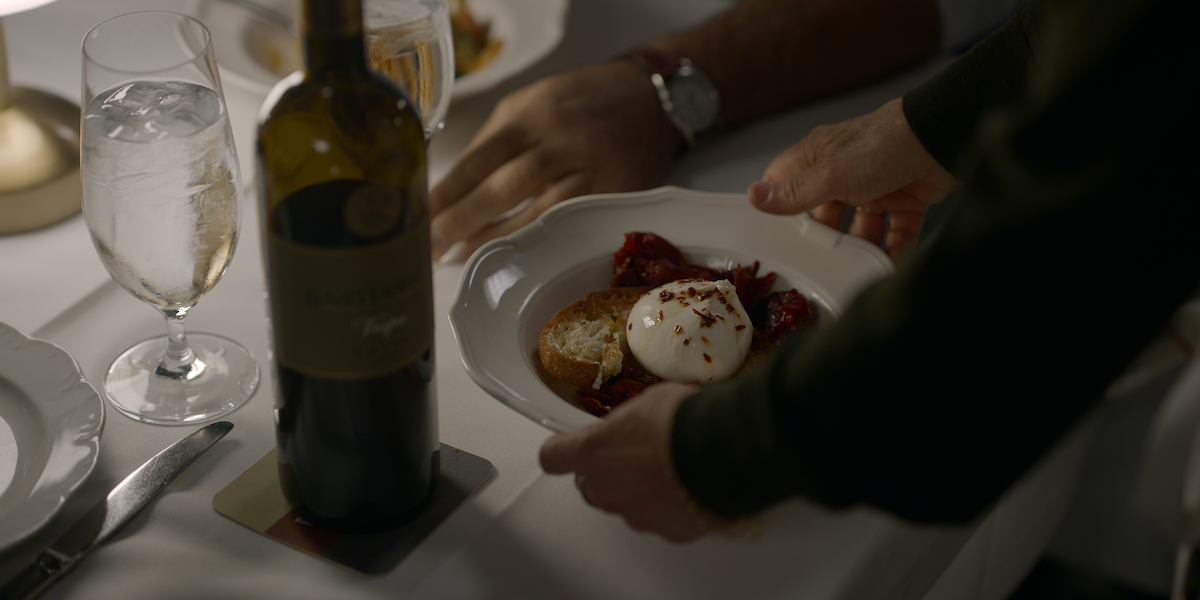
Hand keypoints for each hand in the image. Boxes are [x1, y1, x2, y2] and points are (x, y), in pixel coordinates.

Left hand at [430, 61, 682, 258]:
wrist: (651, 98)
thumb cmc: (581, 100)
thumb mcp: (531, 103)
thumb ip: (495, 142)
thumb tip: (454, 190)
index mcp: (532, 114)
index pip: (480, 158)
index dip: (447, 192)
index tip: (420, 216)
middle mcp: (562, 140)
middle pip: (505, 189)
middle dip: (464, 220)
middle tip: (433, 245)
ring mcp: (593, 169)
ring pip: (540, 214)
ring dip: (499, 238)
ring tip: (466, 254)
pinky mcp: (616, 194)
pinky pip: (571, 223)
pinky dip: (540, 240)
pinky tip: (518, 252)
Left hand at [539, 382, 725, 542]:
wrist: (728, 449)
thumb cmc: (685, 418)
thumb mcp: (646, 403)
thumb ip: (626, 424)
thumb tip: (630, 428)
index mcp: (592, 452)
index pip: (553, 458)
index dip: (562, 451)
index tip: (570, 446)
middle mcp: (606, 489)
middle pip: (592, 486)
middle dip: (611, 473)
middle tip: (640, 455)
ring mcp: (636, 515)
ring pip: (629, 505)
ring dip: (644, 491)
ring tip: (676, 469)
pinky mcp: (667, 532)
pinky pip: (663, 518)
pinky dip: (673, 507)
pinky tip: (693, 486)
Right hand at [747, 98, 957, 261]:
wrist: (946, 137)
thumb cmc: (885, 142)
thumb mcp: (831, 173)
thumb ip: (794, 192)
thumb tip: (754, 197)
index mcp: (819, 158)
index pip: (786, 183)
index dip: (780, 207)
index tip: (777, 235)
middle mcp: (845, 173)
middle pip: (823, 215)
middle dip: (826, 238)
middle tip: (824, 259)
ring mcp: (876, 188)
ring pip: (860, 228)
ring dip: (862, 248)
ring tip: (861, 265)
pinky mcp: (906, 201)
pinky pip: (894, 233)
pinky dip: (893, 249)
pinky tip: (888, 263)